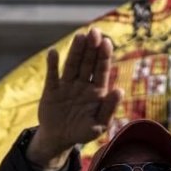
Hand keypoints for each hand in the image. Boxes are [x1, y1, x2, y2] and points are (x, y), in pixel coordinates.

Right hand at [27, 28, 122, 170]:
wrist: (59, 139)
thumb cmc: (82, 132)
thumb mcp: (98, 125)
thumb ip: (109, 109)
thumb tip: (120, 90)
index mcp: (97, 90)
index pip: (102, 70)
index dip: (104, 56)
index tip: (107, 42)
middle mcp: (82, 83)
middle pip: (87, 62)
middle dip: (91, 47)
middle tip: (94, 32)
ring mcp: (67, 85)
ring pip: (72, 64)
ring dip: (75, 50)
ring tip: (79, 36)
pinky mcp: (51, 90)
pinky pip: (52, 75)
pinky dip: (52, 64)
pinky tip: (53, 53)